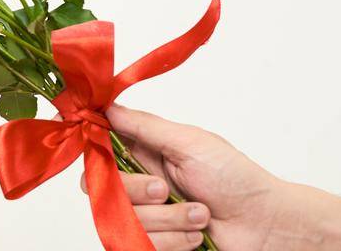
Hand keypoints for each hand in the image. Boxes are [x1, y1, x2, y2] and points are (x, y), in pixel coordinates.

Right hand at [85, 103, 286, 249]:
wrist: (265, 226)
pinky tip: (196, 235)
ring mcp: (146, 215)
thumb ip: (143, 126)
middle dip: (135, 191)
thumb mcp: (189, 142)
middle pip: (99, 185)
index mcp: (144, 151)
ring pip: (123, 219)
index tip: (75, 128)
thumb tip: (107, 104)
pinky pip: (139, 244)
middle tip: (165, 189)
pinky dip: (172, 240)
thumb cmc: (236, 179)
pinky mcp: (154, 243)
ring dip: (167, 219)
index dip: (85, 139)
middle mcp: (138, 183)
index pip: (97, 144)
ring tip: (199, 215)